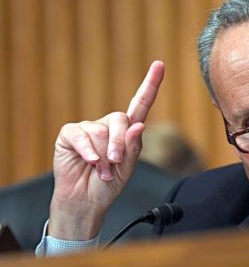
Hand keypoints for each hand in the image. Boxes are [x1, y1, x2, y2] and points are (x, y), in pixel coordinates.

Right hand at [49, 61, 164, 239]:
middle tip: (115, 163)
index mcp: (126, 131)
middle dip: (119, 144)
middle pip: (120, 119)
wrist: (86, 201)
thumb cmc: (107, 184)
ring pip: (101, 131)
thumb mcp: (128, 168)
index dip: (150, 84)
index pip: (140, 103)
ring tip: (101, 170)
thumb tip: (138, 125)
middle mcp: (108, 125)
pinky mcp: (70, 135)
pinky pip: (81, 135)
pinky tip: (90, 163)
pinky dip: (88, 151)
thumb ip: (133, 147)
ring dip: (103, 155)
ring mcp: (88, 129)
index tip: (160, 65)